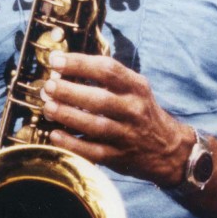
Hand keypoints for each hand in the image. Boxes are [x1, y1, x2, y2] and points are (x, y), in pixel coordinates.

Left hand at [39, 50, 190, 186]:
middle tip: (49, 86)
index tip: (56, 61)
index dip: (79, 64)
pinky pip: (92, 151)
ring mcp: (127, 135)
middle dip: (69, 91)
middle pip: (99, 99)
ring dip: (67, 115)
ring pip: (95, 125)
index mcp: (137, 88)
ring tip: (48, 107)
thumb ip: (109, 77)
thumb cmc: (142, 113)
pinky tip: (55, 135)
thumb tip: (66, 67)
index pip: (107, 70)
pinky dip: (71, 144)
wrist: (168, 149)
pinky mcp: (118, 156)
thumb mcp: (135, 89)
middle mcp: (134, 110)